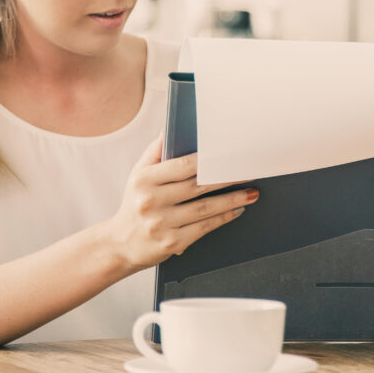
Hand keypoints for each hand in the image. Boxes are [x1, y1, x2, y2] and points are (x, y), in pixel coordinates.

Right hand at [106, 135, 257, 270]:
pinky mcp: (171, 243)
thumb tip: (169, 128)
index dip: (209, 160)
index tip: (230, 154)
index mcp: (145, 180)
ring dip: (233, 199)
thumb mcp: (139, 174)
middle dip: (228, 179)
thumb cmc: (135, 203)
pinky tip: (238, 209)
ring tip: (252, 192)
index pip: (183, 166)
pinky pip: (204, 227)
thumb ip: (156, 151)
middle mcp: (151, 201)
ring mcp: (161, 224)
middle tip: (250, 172)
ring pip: (205, 208)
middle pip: (198, 186)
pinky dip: (224, 218)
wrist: (121, 244)